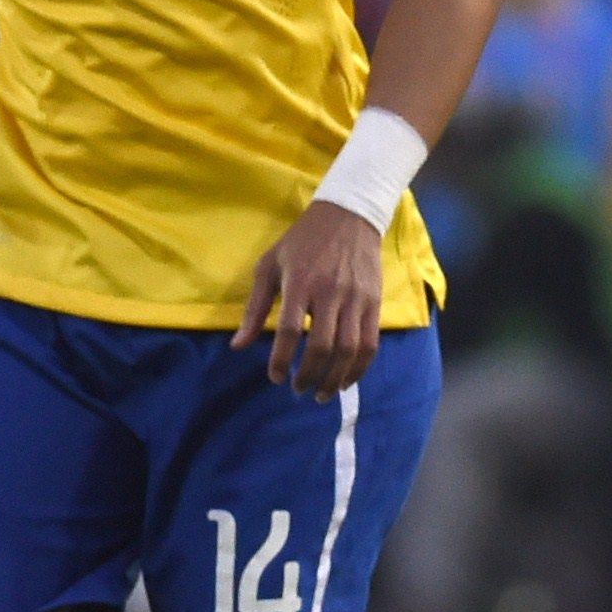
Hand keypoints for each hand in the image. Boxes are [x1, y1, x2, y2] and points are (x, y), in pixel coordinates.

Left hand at [234, 203, 384, 396]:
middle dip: (308, 374)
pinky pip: (370, 343)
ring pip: (349, 349)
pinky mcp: (374, 303)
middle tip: (297, 389)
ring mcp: (355, 299)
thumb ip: (255, 307)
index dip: (280, 358)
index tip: (274, 377)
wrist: (349, 217)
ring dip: (334, 377)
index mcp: (299, 283)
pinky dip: (359, 368)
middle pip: (321, 345)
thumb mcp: (269, 266)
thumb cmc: (301, 243)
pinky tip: (345, 381)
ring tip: (321, 394)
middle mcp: (329, 293)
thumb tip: (238, 346)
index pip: (289, 330)